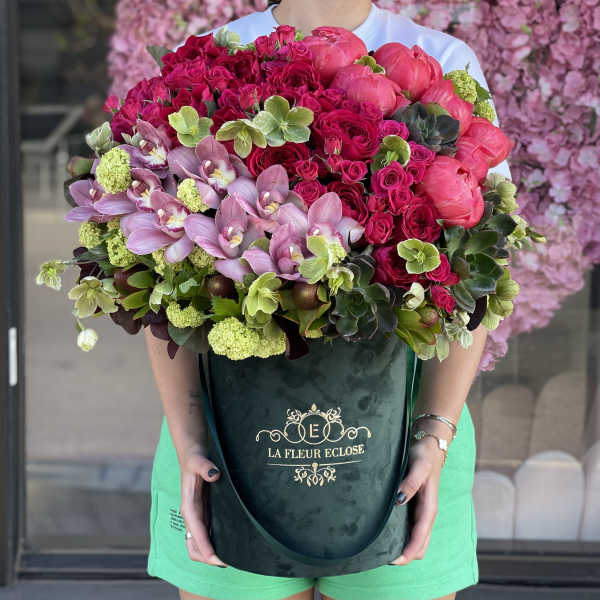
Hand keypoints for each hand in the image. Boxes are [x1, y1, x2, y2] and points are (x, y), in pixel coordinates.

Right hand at [179, 445, 227, 566]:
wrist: (193, 453)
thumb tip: (214, 474)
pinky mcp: (204, 512)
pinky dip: (213, 543)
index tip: (218, 560)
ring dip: (209, 553)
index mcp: (189, 507)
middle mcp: (192, 515)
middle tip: (228, 562)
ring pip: (199, 543)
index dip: (206, 549)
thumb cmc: (195, 458)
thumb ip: (205, 467)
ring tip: (229, 558)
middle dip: (207, 557)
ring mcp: (198, 515)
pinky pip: (206, 534)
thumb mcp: (199, 460)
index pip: (196, 534)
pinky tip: (228, 543)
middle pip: (194, 546)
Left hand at [389, 432, 445, 565]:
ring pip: (414, 539)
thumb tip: (399, 499)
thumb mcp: (419, 466)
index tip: (394, 561)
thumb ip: (411, 482)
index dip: (409, 552)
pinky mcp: (415, 507)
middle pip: (419, 545)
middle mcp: (426, 514)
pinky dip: (401, 536)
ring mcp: (421, 512)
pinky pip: (410, 528)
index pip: (420, 538)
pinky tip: (386, 534)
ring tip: (381, 549)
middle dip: (405, 555)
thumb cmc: (424, 456)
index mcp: (429, 508)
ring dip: (403, 546)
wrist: (430, 447)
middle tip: (382, 557)